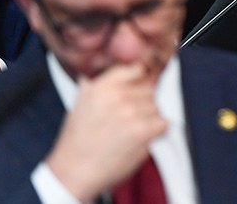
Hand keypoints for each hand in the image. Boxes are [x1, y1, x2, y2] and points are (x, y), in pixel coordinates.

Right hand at [45, 63, 166, 201]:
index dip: (138, 81)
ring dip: (149, 118)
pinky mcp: (143, 131)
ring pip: (156, 106)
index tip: (136, 90)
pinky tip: (139, 139)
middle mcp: (118, 95)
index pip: (136, 69)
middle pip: (149, 88)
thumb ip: (96, 82)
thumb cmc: (77, 140)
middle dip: (143, 102)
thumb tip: (106, 65)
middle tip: (128, 118)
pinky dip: (155, 132)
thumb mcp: (81, 102)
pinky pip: (163, 123)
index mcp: (103, 85)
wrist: (74, 171)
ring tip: (129, 131)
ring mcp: (132, 112)